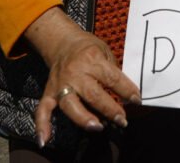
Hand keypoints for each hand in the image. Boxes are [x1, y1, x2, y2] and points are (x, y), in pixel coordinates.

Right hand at [26, 8, 139, 147]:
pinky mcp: (49, 91)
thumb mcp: (105, 51)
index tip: (137, 100)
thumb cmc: (88, 47)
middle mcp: (75, 72)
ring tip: (98, 127)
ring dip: (84, 118)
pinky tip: (45, 139)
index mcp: (92, 59)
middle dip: (109, 109)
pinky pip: (43, 109)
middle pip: (93, 94)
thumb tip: (124, 94)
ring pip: (70, 104)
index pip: (112, 78)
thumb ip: (112, 71)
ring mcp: (60, 83)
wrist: (62, 41)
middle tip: (122, 120)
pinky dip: (42, 125)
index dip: (127, 90)